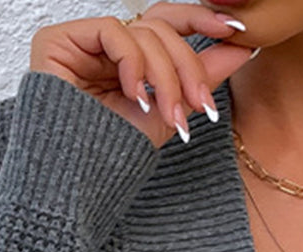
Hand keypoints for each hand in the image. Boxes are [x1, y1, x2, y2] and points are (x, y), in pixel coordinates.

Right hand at [29, 5, 256, 149]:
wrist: (77, 179)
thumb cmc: (115, 153)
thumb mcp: (172, 111)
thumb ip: (203, 76)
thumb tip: (243, 46)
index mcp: (131, 57)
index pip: (168, 23)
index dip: (201, 21)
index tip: (236, 31)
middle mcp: (107, 45)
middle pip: (161, 28)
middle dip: (188, 68)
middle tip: (201, 106)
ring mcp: (83, 41)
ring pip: (143, 32)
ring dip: (165, 77)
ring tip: (167, 115)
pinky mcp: (59, 40)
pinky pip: (113, 32)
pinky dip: (133, 64)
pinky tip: (135, 96)